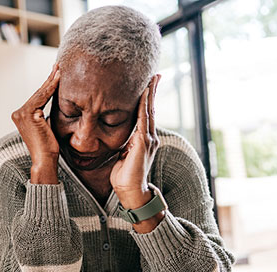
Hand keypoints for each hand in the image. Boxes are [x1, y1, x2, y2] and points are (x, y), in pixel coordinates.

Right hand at [11, 65, 59, 183]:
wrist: (45, 160)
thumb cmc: (49, 147)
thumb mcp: (47, 127)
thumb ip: (46, 115)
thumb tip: (56, 104)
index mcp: (21, 116)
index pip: (38, 98)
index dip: (48, 86)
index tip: (56, 74)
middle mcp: (18, 113)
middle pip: (38, 93)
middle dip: (49, 79)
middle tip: (58, 66)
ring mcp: (21, 113)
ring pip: (40, 94)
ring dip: (51, 80)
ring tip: (60, 69)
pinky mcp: (28, 114)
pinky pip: (42, 97)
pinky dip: (51, 87)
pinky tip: (58, 78)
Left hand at [110, 74, 160, 209]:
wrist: (130, 191)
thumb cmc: (125, 176)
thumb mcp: (123, 155)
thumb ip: (126, 145)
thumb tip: (121, 138)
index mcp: (143, 139)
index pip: (146, 115)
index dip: (147, 99)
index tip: (147, 84)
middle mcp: (149, 137)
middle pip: (151, 109)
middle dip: (153, 91)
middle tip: (155, 74)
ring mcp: (148, 140)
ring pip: (149, 111)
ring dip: (150, 94)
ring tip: (152, 78)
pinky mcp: (143, 143)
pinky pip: (144, 120)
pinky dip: (144, 105)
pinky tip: (144, 93)